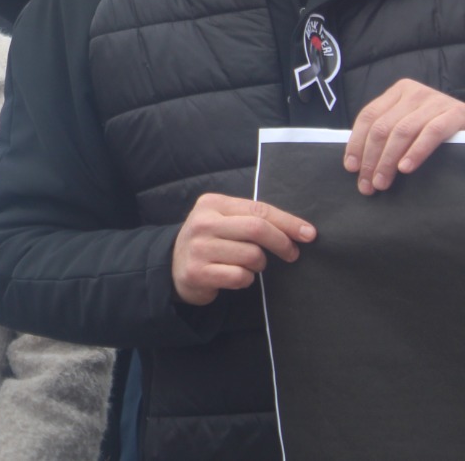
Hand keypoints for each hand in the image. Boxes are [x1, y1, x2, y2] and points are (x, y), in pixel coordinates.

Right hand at [171, 192, 314, 305]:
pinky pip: (240, 276)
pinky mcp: (198, 272)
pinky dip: (245, 279)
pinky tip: (235, 276)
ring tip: (249, 265)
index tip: (310, 234)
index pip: (259, 209)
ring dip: (259, 264)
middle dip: (282, 243)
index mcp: (211, 203)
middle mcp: (203, 223)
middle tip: (292, 254)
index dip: (288, 222)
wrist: (173, 265)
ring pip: (252, 256)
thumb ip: (252, 219)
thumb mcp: (224, 221)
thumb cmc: (211, 241)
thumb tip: (300, 230)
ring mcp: (199, 248)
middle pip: (257, 229)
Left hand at [346, 78, 464, 194]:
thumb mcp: (409, 124)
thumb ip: (389, 133)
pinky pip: (431, 133)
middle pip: (382, 127)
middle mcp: (414, 92)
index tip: (351, 168)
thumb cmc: (438, 126)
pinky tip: (405, 168)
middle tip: (367, 184)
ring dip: (388, 161)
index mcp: (398, 92)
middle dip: (370, 159)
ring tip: (382, 182)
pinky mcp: (457, 113)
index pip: (368, 116)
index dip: (356, 143)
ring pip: (402, 132)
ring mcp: (436, 100)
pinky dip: (416, 152)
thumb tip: (359, 164)